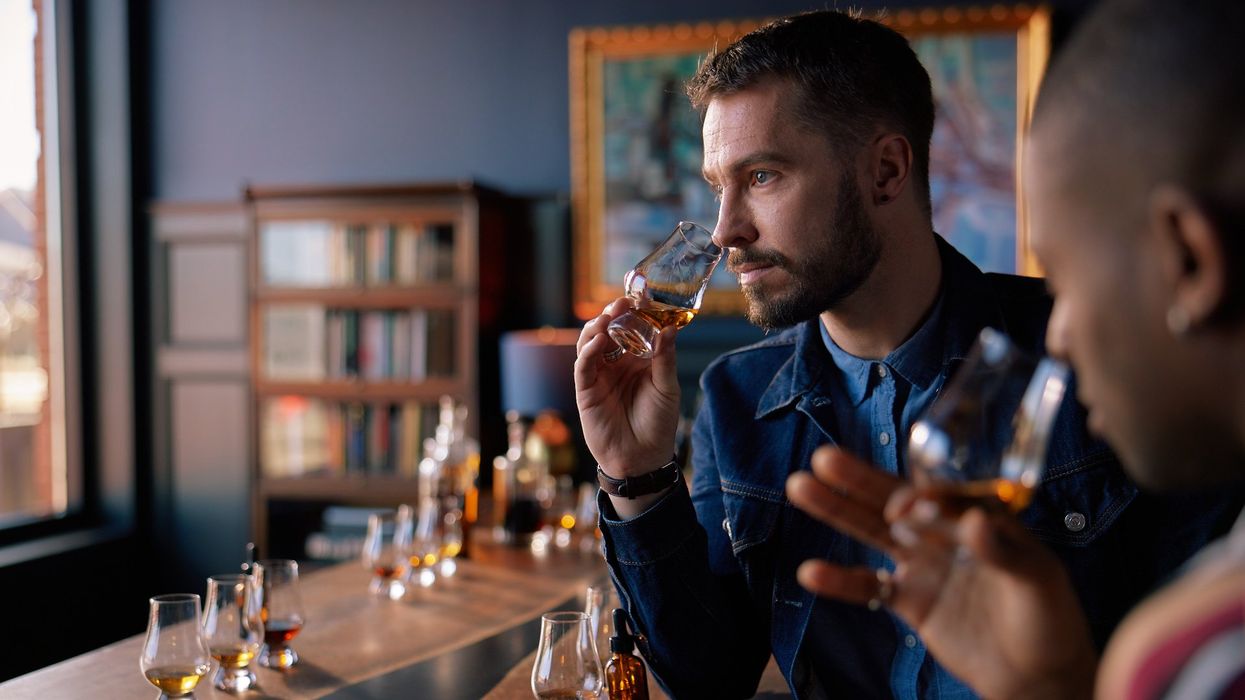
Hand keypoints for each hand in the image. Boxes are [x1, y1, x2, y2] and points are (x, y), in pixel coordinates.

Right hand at [574, 297, 680, 478]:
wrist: (643, 459)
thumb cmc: (658, 424)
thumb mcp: (667, 388)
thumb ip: (665, 358)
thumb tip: (670, 328)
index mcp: (637, 360)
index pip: (631, 329)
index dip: (633, 313)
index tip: (640, 297)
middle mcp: (616, 364)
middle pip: (608, 331)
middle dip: (612, 315)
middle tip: (621, 304)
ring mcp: (599, 376)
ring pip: (591, 343)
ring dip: (597, 328)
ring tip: (608, 318)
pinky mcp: (586, 390)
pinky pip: (583, 366)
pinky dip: (588, 351)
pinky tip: (599, 341)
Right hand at [786, 447, 1096, 699]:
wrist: (1038, 677)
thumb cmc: (1049, 621)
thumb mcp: (1038, 580)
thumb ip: (1004, 550)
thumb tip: (978, 521)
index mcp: (979, 517)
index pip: (939, 492)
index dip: (916, 492)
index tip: (899, 503)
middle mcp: (945, 534)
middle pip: (894, 500)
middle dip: (858, 480)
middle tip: (822, 458)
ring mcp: (924, 564)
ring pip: (873, 531)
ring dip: (836, 511)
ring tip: (800, 486)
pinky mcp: (909, 599)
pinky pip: (868, 585)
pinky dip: (839, 580)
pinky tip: (809, 571)